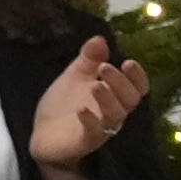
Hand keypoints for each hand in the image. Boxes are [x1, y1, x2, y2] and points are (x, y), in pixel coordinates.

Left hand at [23, 38, 145, 179]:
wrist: (43, 135)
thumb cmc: (63, 106)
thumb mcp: (74, 77)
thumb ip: (88, 59)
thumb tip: (100, 38)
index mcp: (115, 95)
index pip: (137, 87)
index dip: (137, 76)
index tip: (128, 62)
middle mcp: (113, 112)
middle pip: (130, 100)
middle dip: (120, 83)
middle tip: (105, 68)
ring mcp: (102, 128)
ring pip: (115, 115)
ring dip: (108, 99)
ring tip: (95, 85)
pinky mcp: (86, 141)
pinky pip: (94, 132)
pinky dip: (90, 121)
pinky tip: (81, 110)